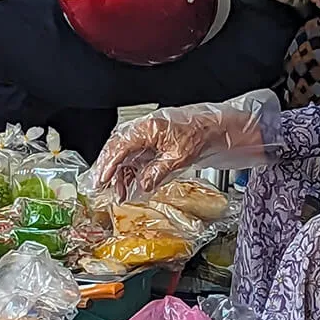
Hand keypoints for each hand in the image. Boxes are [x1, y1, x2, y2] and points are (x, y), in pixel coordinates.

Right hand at [94, 104, 264, 197]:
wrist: (218, 128)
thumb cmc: (201, 133)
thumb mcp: (179, 157)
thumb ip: (157, 171)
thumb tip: (142, 184)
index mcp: (148, 127)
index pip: (120, 146)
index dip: (109, 164)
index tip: (102, 179)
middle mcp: (144, 130)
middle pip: (117, 149)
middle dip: (108, 169)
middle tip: (101, 187)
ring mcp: (147, 136)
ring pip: (125, 155)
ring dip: (120, 173)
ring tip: (118, 192)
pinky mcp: (153, 144)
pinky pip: (136, 158)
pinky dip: (131, 171)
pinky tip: (131, 185)